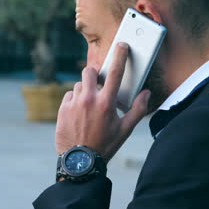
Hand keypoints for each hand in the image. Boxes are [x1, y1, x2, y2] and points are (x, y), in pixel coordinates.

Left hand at [55, 42, 150, 162]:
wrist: (80, 162)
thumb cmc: (105, 146)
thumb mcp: (125, 130)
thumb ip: (138, 110)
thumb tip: (146, 93)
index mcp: (107, 103)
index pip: (115, 72)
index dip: (120, 55)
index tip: (122, 46)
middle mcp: (89, 99)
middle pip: (89, 71)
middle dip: (94, 74)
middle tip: (99, 84)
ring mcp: (74, 103)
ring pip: (79, 85)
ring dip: (85, 90)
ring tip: (90, 106)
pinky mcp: (62, 109)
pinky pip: (69, 96)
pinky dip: (74, 101)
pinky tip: (79, 113)